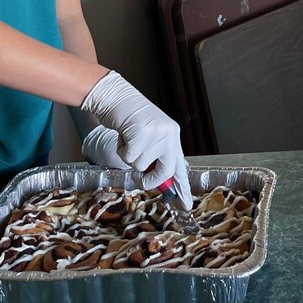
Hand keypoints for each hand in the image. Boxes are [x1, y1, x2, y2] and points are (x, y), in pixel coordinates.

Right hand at [80, 71, 191, 209]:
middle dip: (151, 178)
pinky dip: (121, 150)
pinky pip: (129, 156)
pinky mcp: (141, 131)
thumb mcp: (148, 137)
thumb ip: (155, 155)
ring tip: (129, 139)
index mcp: (172, 135)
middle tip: (141, 176)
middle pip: (166, 170)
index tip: (186, 205)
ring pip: (141, 164)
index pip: (179, 165)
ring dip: (129, 156)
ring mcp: (156, 132)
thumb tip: (160, 181)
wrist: (116, 97)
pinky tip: (123, 135)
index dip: (182, 187)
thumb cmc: (129, 120)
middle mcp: (169, 133)